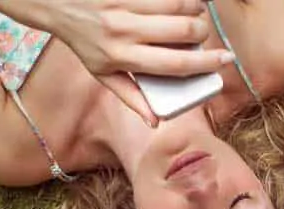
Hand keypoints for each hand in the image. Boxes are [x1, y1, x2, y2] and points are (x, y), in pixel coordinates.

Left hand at [27, 0, 233, 124]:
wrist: (56, 3)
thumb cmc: (84, 42)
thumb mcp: (102, 75)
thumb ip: (131, 97)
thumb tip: (156, 122)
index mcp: (122, 58)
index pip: (173, 65)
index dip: (205, 64)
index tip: (227, 60)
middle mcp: (125, 31)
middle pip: (182, 31)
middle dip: (201, 32)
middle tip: (202, 34)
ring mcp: (125, 5)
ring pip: (177, 5)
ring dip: (194, 9)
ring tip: (195, 15)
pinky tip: (181, 2)